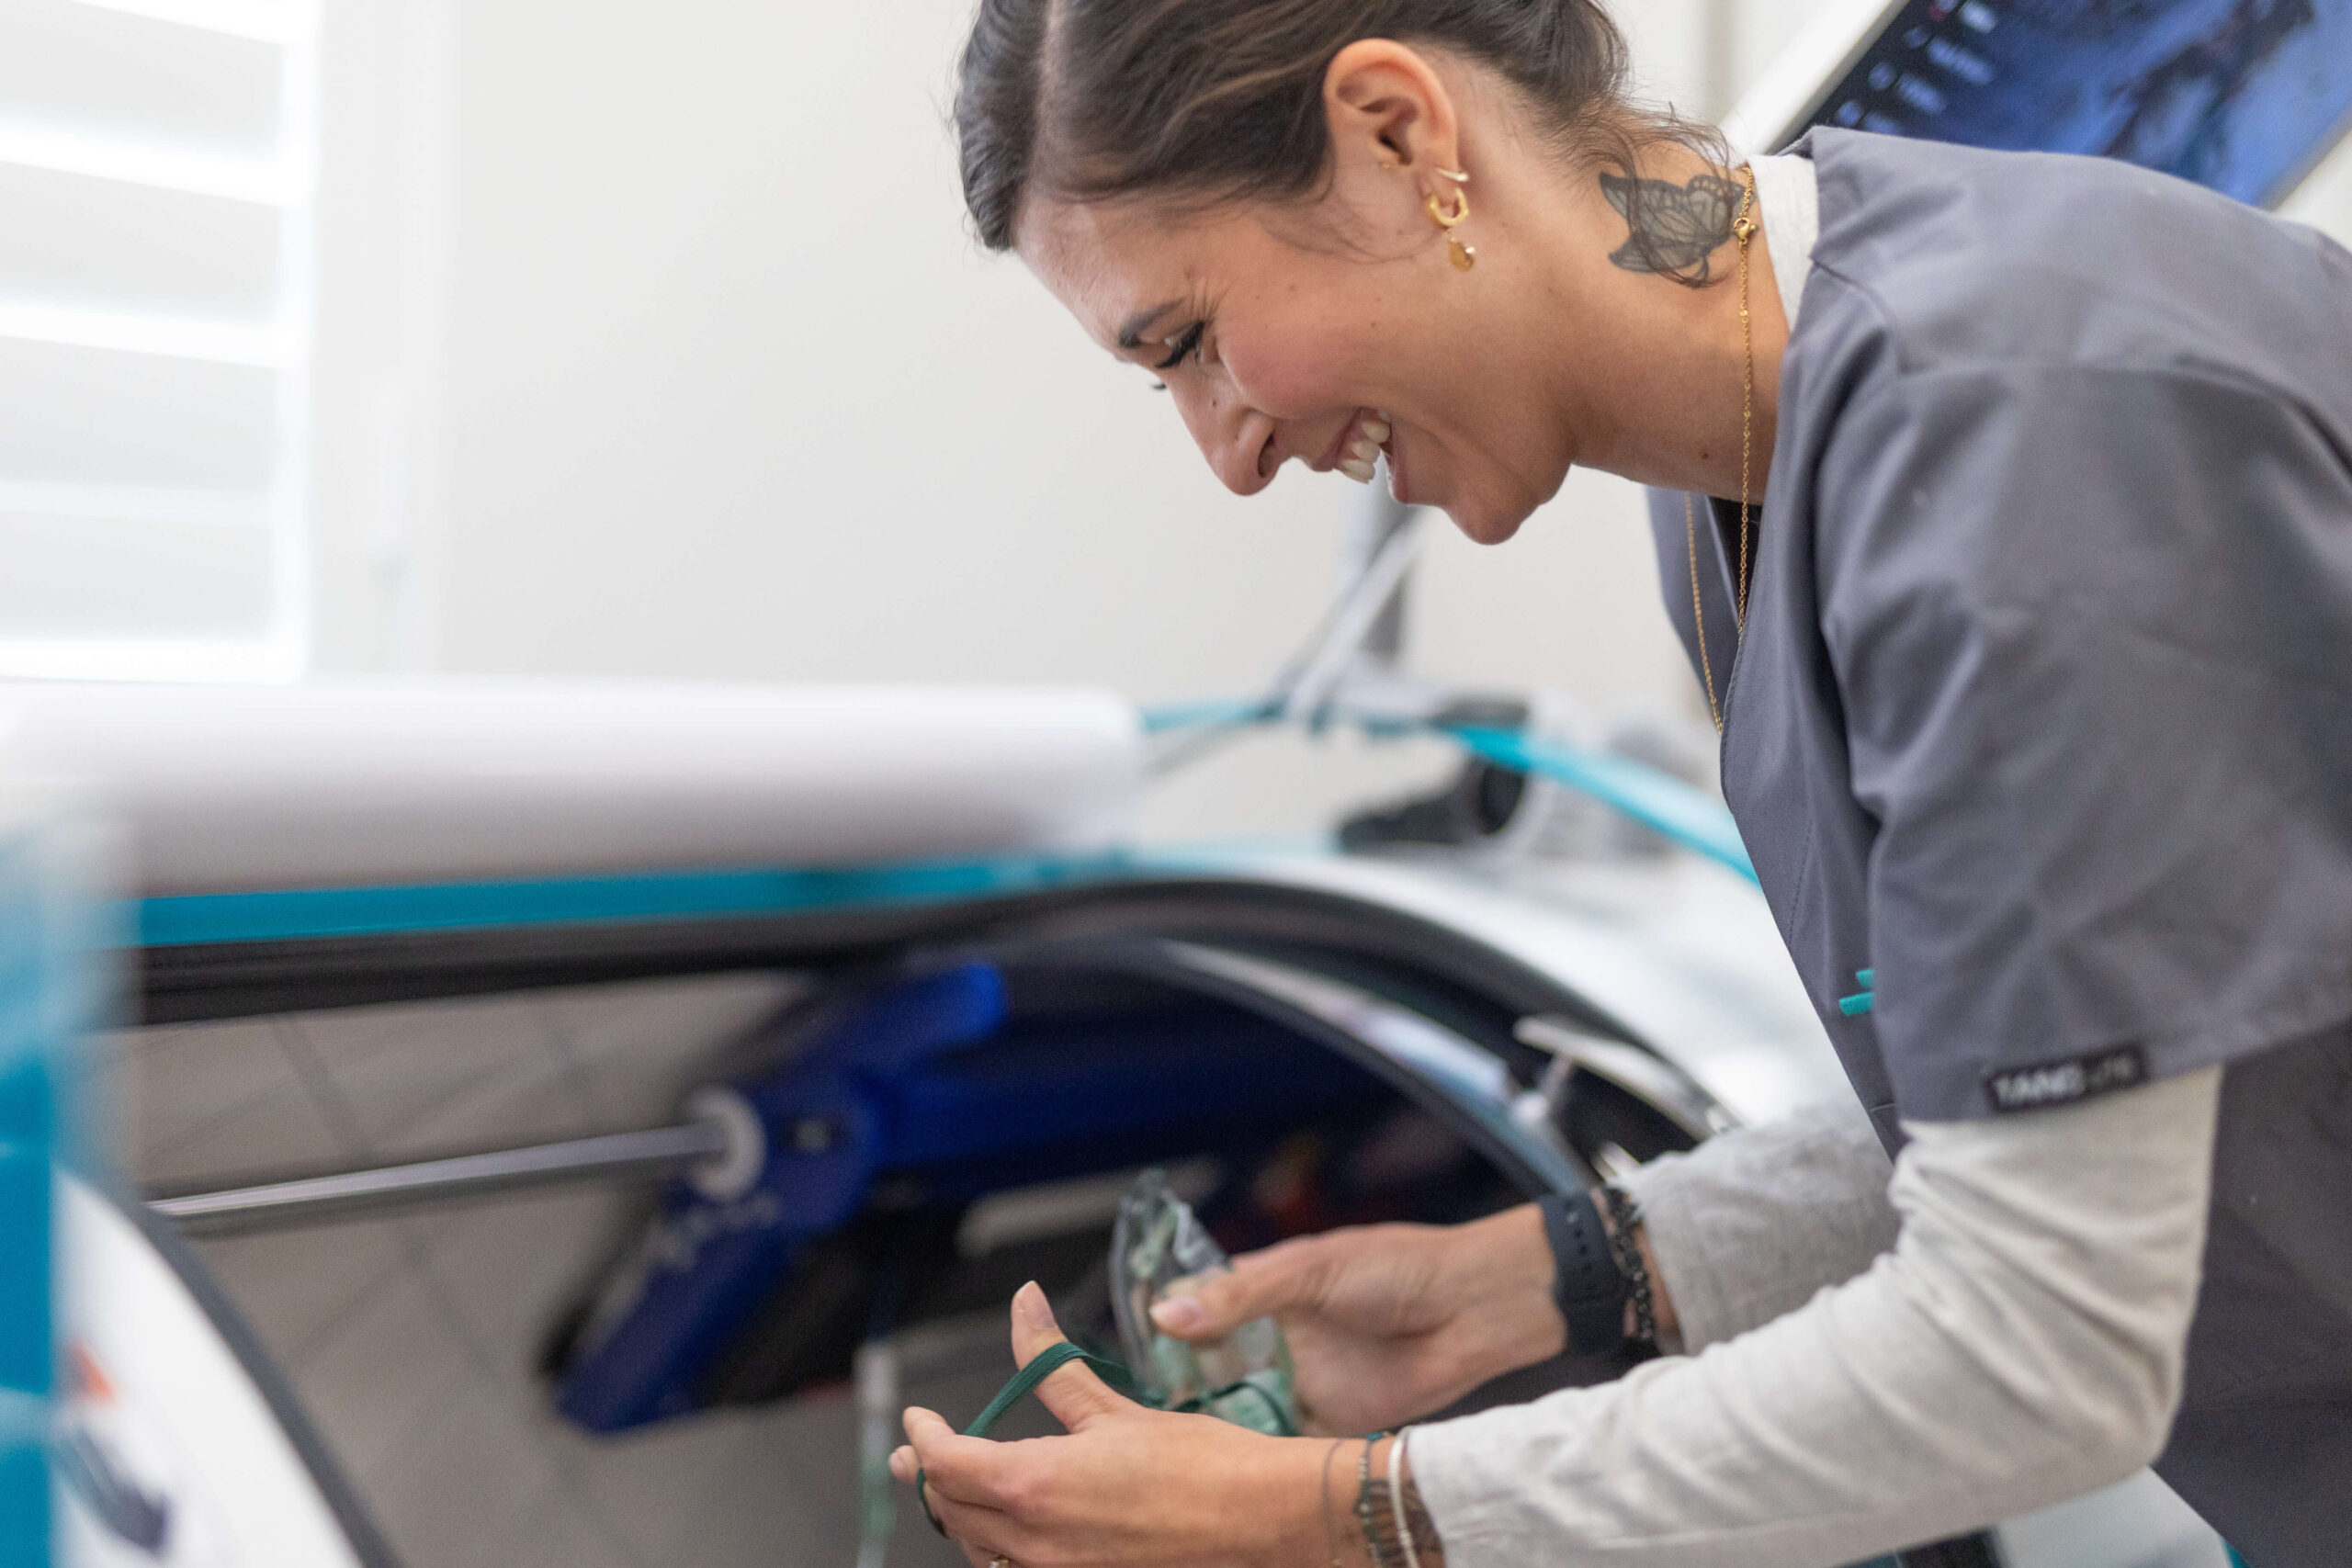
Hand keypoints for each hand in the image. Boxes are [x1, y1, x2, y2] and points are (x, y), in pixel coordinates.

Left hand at [891, 1282, 1326, 1567]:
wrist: (1260, 1520)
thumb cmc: (1199, 1462)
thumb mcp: (1113, 1406)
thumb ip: (1051, 1359)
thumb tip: (1022, 1302)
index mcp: (1034, 1485)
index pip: (947, 1464)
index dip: (924, 1437)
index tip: (917, 1418)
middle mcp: (1034, 1542)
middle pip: (951, 1510)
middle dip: (928, 1477)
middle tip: (913, 1453)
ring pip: (979, 1549)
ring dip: (959, 1515)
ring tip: (951, 1488)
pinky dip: (998, 1548)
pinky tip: (1007, 1530)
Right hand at [1148, 1204, 1564, 1434]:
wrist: (1477, 1309)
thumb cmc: (1400, 1267)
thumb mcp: (1313, 1270)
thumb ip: (1241, 1296)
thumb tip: (1166, 1314)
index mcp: (1265, 1286)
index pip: (1196, 1306)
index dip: (1160, 1328)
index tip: (1120, 1350)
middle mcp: (1274, 1334)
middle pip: (1207, 1364)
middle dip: (1176, 1384)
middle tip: (1137, 1410)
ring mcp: (1299, 1378)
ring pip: (1237, 1405)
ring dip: (1211, 1421)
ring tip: (1169, 1442)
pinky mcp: (1328, 1419)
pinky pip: (1279, 1439)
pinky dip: (1254, 1451)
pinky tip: (1224, 1464)